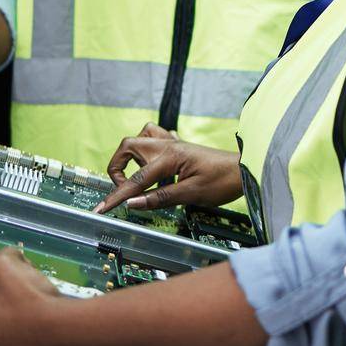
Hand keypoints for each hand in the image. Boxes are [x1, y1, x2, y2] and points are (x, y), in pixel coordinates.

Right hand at [95, 124, 242, 212]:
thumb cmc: (222, 181)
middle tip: (124, 188)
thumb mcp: (191, 194)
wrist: (245, 171)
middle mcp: (168, 145)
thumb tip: (132, 203)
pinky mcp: (181, 147)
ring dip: (132, 154)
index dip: (116, 197)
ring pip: (142, 136)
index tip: (101, 209)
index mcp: (169, 157)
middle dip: (118, 166)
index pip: (136, 180)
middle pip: (128, 145)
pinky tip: (155, 166)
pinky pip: (157, 138)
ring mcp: (174, 144)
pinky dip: (149, 150)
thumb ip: (159, 198)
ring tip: (137, 175)